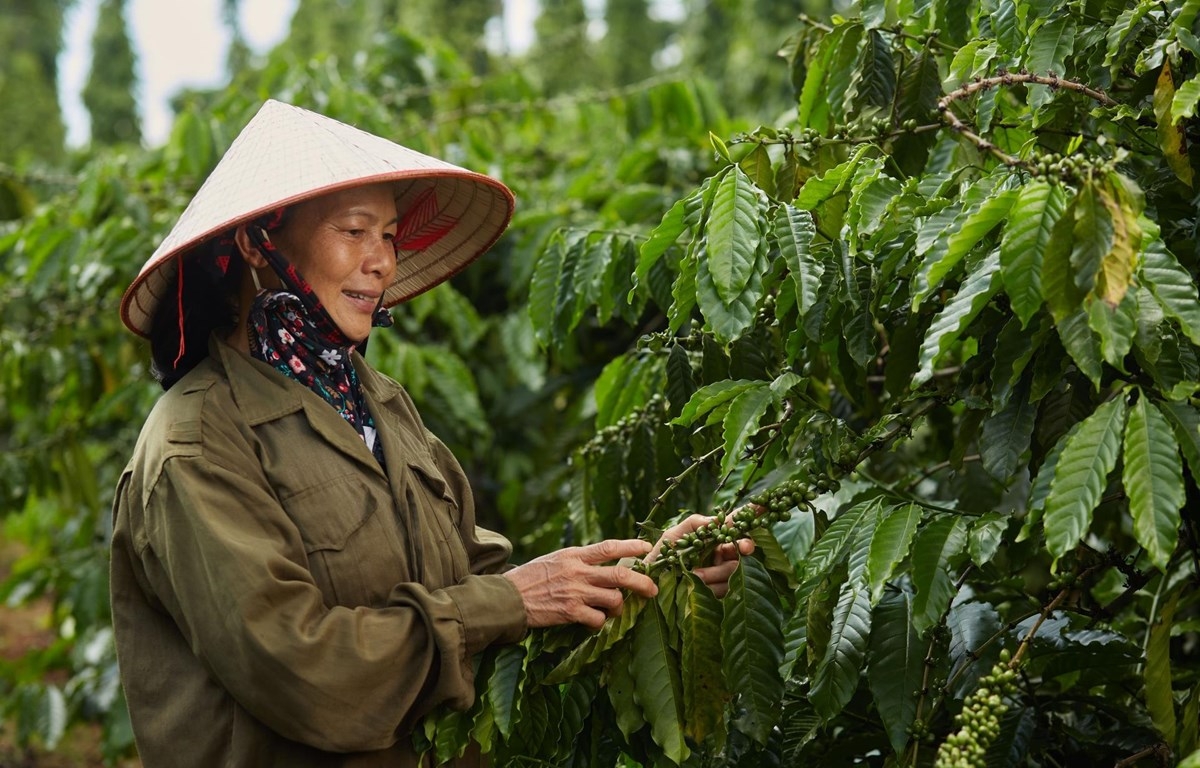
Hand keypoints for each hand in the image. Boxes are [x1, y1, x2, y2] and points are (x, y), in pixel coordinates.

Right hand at [504, 539, 658, 629]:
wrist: (508, 597)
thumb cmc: (531, 578)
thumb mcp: (556, 560)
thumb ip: (579, 561)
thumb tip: (603, 564)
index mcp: (574, 555)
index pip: (608, 547)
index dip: (630, 547)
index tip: (647, 547)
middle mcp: (578, 572)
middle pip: (620, 575)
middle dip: (642, 583)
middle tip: (652, 589)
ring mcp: (575, 592)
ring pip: (614, 600)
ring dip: (618, 607)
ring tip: (612, 610)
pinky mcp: (570, 612)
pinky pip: (598, 620)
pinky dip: (600, 623)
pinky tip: (593, 622)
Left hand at [647, 512, 756, 597]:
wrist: (647, 581)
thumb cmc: (661, 555)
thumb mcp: (673, 535)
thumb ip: (693, 523)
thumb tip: (714, 519)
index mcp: (713, 540)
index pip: (735, 526)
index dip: (751, 515)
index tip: (763, 505)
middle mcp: (721, 556)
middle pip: (741, 550)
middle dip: (742, 548)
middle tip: (739, 547)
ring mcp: (721, 575)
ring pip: (733, 571)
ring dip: (715, 573)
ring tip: (693, 574)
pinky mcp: (718, 594)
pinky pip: (724, 590)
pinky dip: (711, 587)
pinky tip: (695, 584)